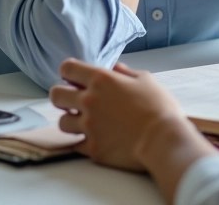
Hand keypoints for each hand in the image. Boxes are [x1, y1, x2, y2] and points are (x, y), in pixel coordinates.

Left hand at [50, 59, 187, 171]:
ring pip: (62, 123)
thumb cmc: (158, 106)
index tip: (74, 77)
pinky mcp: (92, 149)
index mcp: (101, 80)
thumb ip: (125, 73)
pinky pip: (76, 144)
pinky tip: (96, 138)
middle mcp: (89, 102)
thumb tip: (115, 69)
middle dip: (62, 95)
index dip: (68, 71)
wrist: (162, 139)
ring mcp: (88, 127)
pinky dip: (83, 141)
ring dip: (71, 120)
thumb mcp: (145, 79)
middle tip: (73, 100)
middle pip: (56, 95)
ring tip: (85, 122)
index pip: (68, 69)